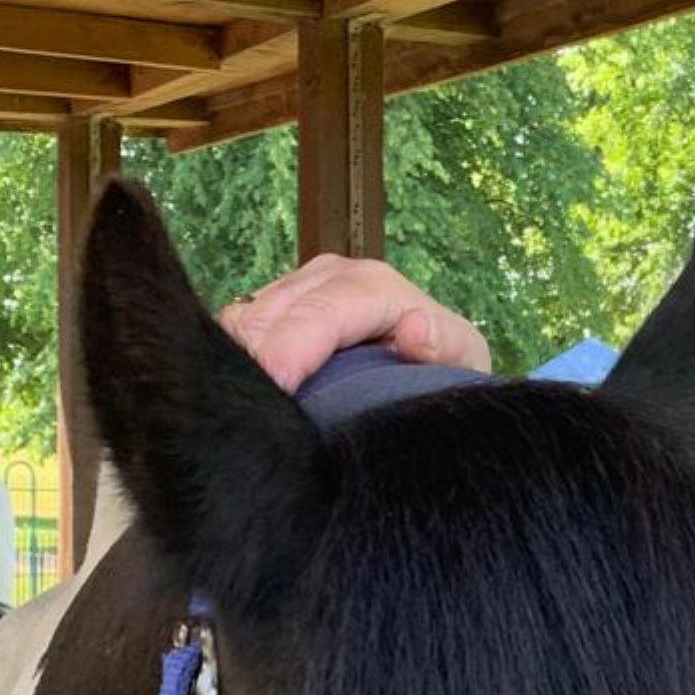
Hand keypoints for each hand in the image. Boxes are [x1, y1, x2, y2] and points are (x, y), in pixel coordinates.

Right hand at [216, 253, 492, 392]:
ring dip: (239, 363)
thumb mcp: (462, 360)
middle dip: (255, 361)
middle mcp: (328, 275)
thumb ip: (445, 346)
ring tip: (240, 411)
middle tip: (246, 419)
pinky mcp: (269, 308)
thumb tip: (415, 330)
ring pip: (245, 320)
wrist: (432, 367)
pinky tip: (238, 397)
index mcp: (372, 285)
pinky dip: (233, 363)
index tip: (275, 386)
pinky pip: (234, 331)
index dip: (294, 348)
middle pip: (272, 314)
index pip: (323, 312)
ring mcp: (295, 288)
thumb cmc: (446, 367)